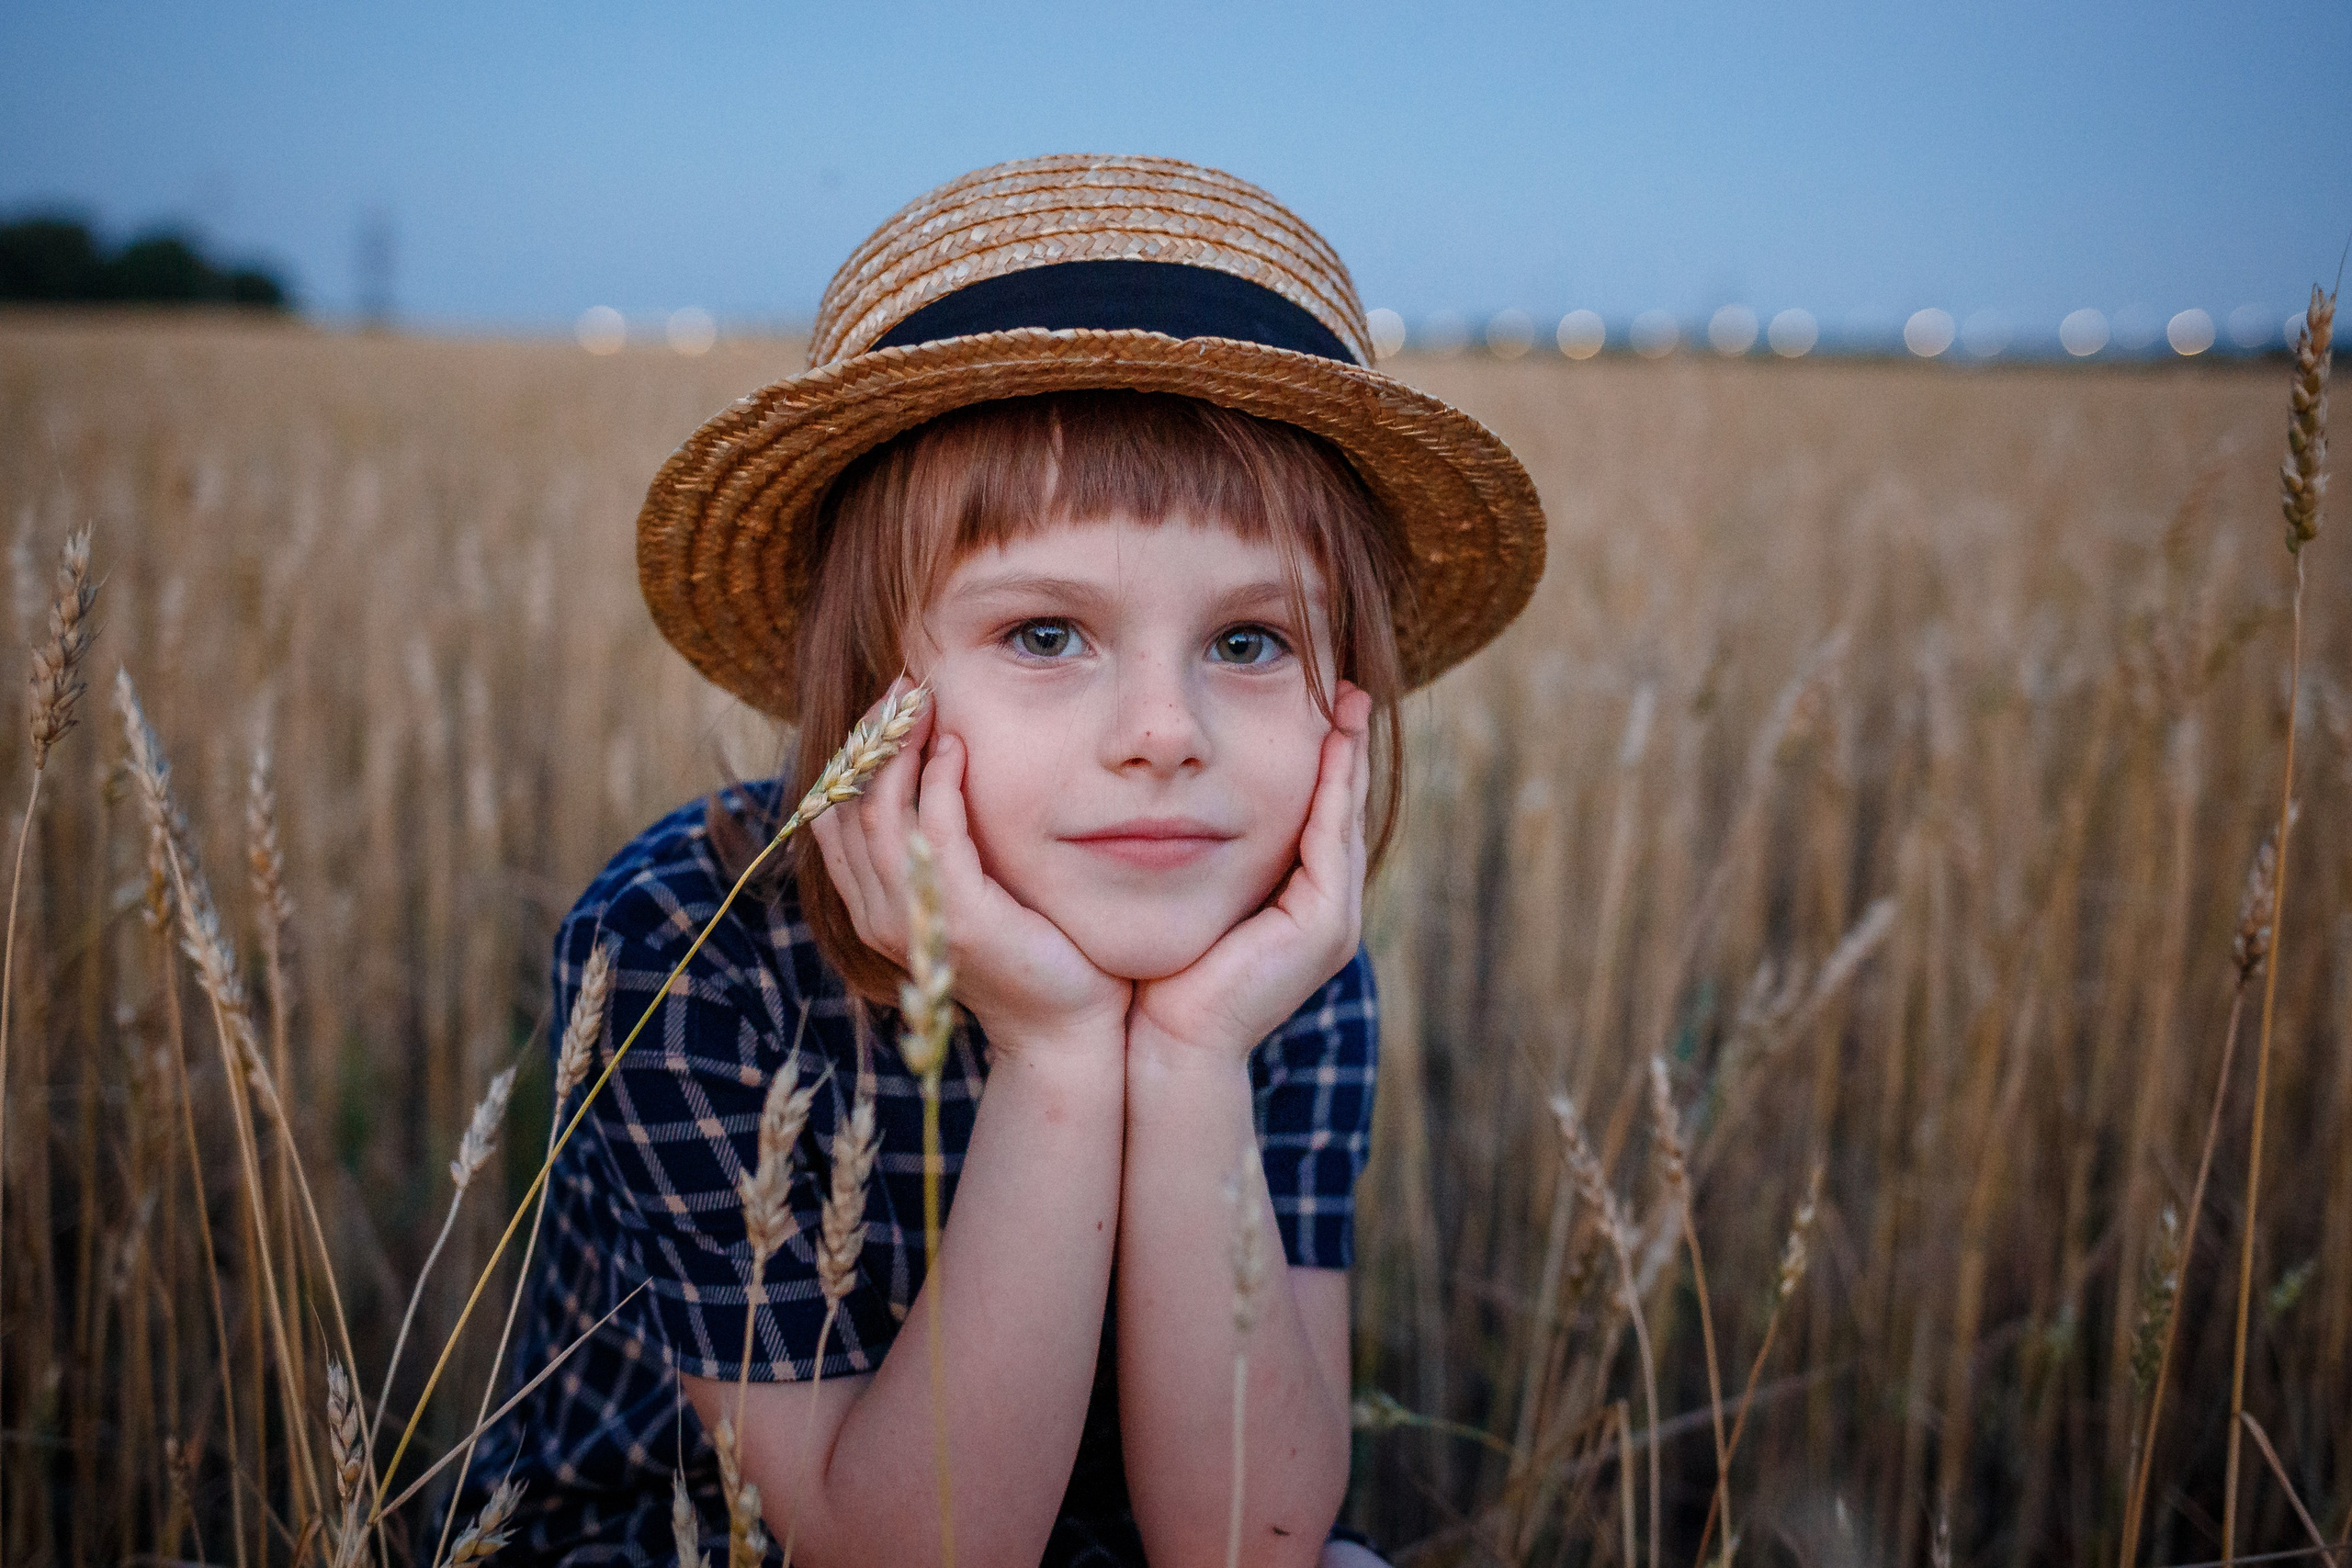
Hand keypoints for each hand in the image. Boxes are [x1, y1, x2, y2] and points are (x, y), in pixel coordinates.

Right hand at [809, 680, 1132, 1057]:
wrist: (1064, 1024)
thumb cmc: (1024, 947)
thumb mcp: (967, 886)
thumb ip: (940, 837)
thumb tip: (936, 759)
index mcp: (870, 903)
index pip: (833, 811)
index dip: (853, 752)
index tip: (887, 701)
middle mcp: (875, 913)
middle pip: (846, 804)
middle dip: (872, 737)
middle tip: (903, 683)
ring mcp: (911, 921)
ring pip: (879, 813)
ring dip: (901, 748)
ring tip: (925, 699)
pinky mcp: (959, 920)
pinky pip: (933, 835)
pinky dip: (939, 783)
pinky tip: (958, 746)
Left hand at [1128, 682, 1371, 1068]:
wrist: (1164, 1042)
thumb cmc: (1157, 973)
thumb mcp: (1178, 893)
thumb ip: (1187, 851)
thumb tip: (1157, 793)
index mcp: (1296, 902)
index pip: (1315, 813)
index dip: (1318, 757)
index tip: (1313, 696)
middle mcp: (1325, 908)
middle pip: (1341, 807)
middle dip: (1344, 744)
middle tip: (1343, 683)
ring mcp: (1333, 919)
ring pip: (1345, 817)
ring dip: (1346, 756)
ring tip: (1345, 696)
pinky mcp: (1325, 926)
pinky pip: (1332, 840)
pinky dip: (1332, 790)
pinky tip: (1328, 742)